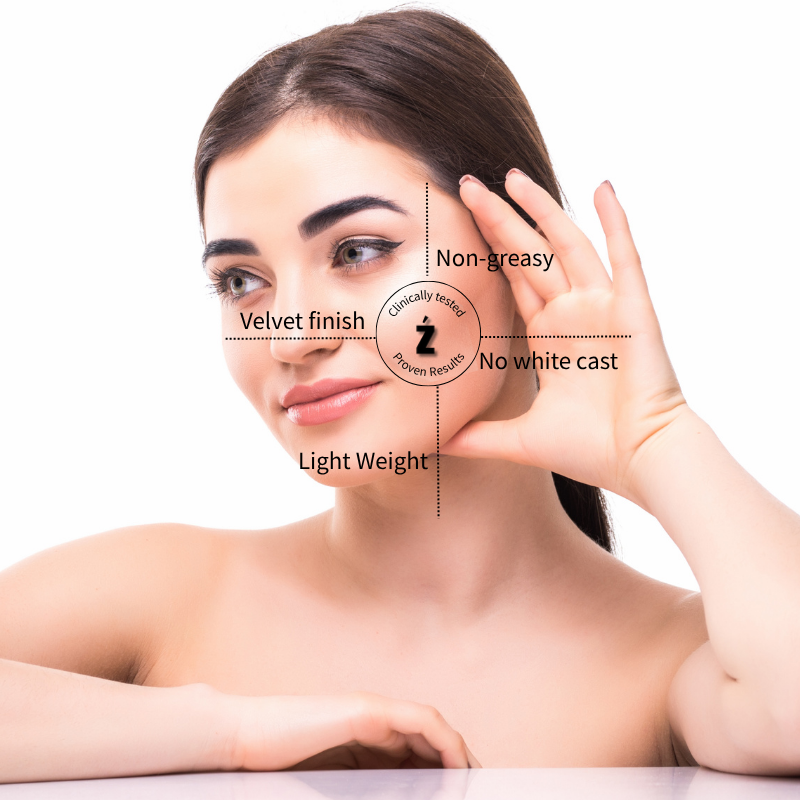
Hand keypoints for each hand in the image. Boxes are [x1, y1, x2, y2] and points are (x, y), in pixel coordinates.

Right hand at [223, 691, 478, 770]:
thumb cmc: (276, 767)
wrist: (241, 739)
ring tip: (471, 784)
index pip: (419, 753)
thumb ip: (362, 785)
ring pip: (433, 729)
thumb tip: (393, 797)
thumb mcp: (332, 783)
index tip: (459, 795)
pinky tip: (455, 768)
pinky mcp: (367, 710)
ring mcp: (373, 712)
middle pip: (432, 739)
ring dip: (457, 756)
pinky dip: (444, 742)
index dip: (444, 774)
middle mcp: (376, 721)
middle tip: (476, 792)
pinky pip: (421, 721)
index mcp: (367, 739)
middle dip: (458, 768)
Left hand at [443, 171, 687, 504]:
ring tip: (512, 176)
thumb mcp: (519, 440)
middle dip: (499, 219)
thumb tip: (438, 443)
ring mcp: (602, 307)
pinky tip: (602, 187)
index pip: (512, 280)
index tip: (462, 222)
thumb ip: (479, 437)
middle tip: (469, 184)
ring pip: (567, 245)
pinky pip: (624, 256)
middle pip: (529, 254)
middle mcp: (573, 314)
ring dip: (542, 210)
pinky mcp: (632, 309)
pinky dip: (616, 221)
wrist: (639, 462)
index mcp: (549, 336)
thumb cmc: (590, 450)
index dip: (488, 251)